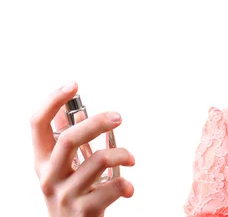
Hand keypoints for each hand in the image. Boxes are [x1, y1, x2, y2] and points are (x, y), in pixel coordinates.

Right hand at [31, 82, 134, 216]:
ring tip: (131, 159)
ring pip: (99, 161)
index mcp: (42, 161)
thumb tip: (68, 110)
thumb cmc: (72, 194)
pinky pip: (113, 187)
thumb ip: (64, 141)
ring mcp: (65, 195)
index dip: (52, 100)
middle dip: (98, 122)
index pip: (37, 124)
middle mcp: (49, 177)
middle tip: (118, 116)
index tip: (74, 84)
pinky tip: (128, 186)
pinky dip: (126, 184)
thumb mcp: (62, 168)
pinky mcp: (85, 211)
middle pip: (69, 139)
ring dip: (123, 154)